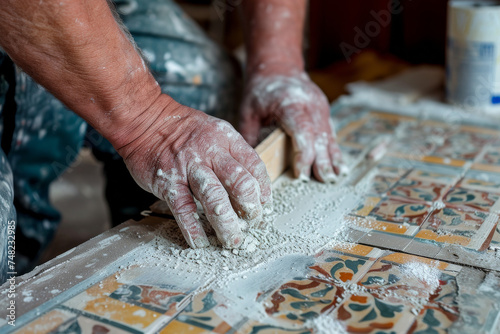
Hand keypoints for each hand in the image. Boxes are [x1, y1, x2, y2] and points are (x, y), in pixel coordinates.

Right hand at [117, 97, 271, 248]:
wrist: (145, 119)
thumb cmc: (182, 130)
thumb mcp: (214, 132)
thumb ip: (231, 155)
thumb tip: (249, 186)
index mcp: (226, 139)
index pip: (254, 167)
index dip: (263, 191)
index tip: (264, 208)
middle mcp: (211, 152)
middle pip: (240, 184)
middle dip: (250, 210)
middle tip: (251, 226)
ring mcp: (189, 167)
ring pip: (215, 199)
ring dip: (226, 224)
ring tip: (232, 241)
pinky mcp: (168, 181)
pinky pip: (184, 209)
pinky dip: (193, 228)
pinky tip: (200, 242)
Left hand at [239, 67, 345, 181]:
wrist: (278, 66)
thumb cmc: (261, 90)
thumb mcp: (248, 110)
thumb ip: (250, 135)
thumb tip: (248, 163)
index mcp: (291, 104)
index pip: (302, 131)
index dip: (303, 154)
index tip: (301, 174)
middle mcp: (311, 105)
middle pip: (319, 137)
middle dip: (321, 161)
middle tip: (323, 181)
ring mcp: (320, 107)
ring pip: (328, 136)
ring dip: (332, 158)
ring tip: (334, 178)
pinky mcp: (323, 111)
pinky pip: (330, 133)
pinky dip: (333, 149)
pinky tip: (338, 166)